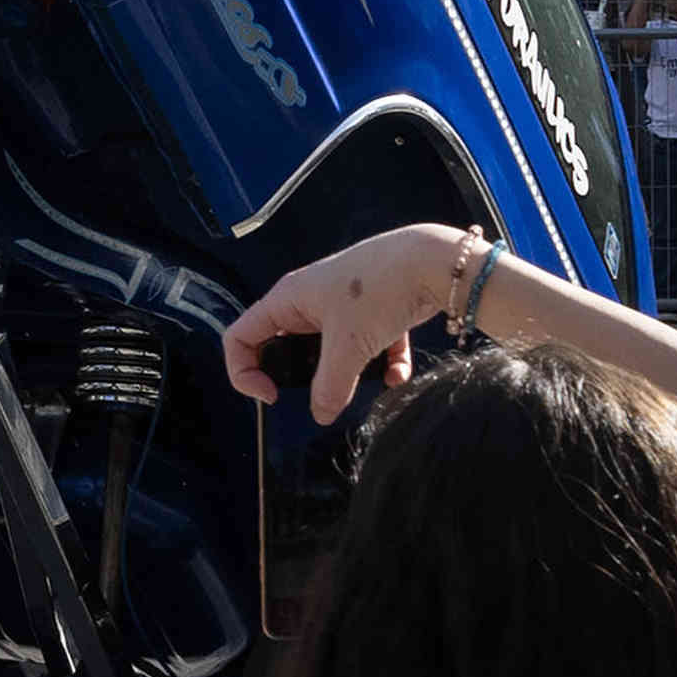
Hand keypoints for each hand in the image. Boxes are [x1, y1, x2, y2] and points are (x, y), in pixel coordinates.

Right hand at [217, 219, 480, 421]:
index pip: (240, 338)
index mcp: (287, 300)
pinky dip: (383, 362)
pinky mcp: (374, 309)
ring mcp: (342, 305)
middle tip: (325, 389)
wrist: (435, 260)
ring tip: (372, 379)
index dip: (244, 373)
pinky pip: (368, 345)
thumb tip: (321, 415)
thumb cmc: (379, 291)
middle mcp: (308, 301)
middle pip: (286, 348)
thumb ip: (330, 386)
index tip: (273, 396)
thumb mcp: (349, 345)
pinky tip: (399, 373)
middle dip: (305, 376)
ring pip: (331, 350)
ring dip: (350, 372)